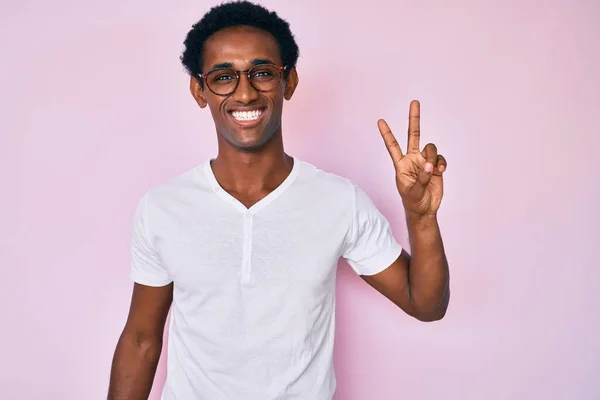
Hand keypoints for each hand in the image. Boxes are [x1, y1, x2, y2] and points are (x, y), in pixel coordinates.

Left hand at [378, 100, 446, 216]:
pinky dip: (442, 163)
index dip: (387, 133)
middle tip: (414, 102)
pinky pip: (440, 158)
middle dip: (414, 118)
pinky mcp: (436, 166)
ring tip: (434, 170)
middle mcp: (412, 159)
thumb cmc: (413, 201)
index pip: (392, 146)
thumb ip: (421, 178)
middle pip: (413, 135)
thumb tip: (430, 165)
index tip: (380, 121)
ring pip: (431, 148)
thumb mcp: (413, 192)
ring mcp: (425, 161)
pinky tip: (441, 171)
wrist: (425, 210)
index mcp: (401, 164)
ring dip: (433, 157)